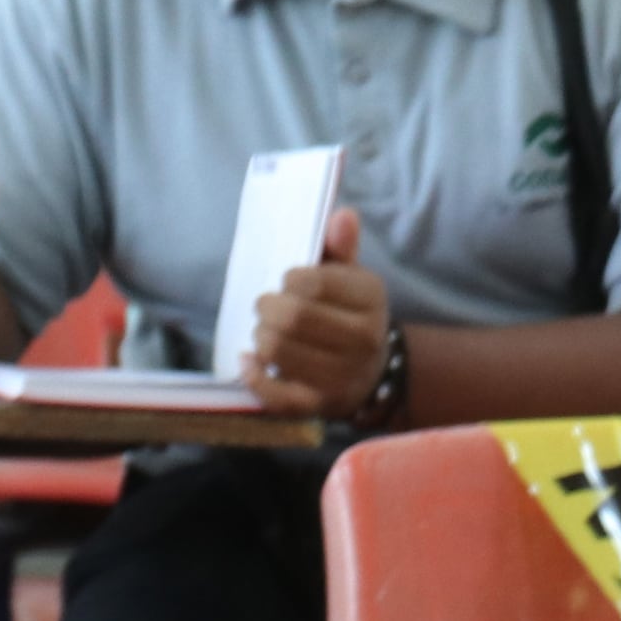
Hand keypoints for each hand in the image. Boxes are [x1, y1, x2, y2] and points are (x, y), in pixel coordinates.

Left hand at [248, 206, 391, 418]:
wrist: (370, 373)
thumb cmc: (346, 314)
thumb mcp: (349, 277)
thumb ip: (340, 246)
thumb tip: (343, 215)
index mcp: (371, 298)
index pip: (312, 282)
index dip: (288, 280)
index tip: (288, 283)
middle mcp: (364, 339)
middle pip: (291, 317)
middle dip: (266, 308)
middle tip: (267, 308)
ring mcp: (343, 376)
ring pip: (277, 350)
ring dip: (259, 337)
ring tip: (265, 333)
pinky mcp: (319, 405)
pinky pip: (275, 394)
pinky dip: (254, 376)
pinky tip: (250, 362)